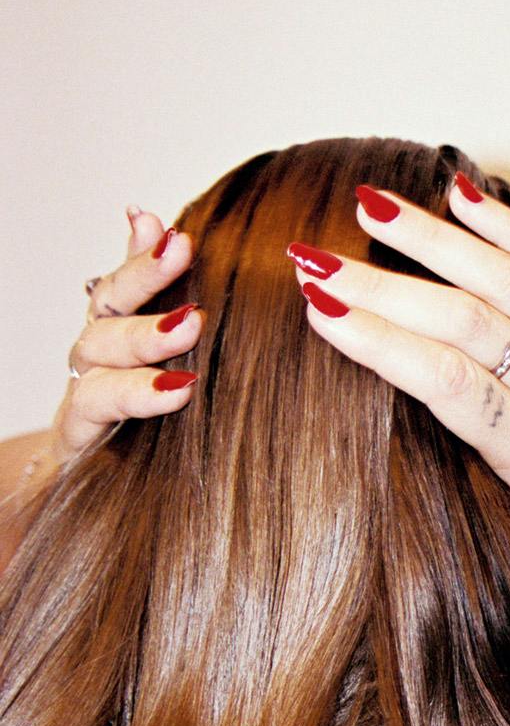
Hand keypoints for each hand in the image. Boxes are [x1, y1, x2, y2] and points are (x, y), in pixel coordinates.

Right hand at [46, 209, 201, 468]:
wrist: (111, 497)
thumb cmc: (157, 429)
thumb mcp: (187, 369)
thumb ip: (194, 318)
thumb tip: (213, 266)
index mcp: (125, 327)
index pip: (131, 277)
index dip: (145, 250)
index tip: (175, 227)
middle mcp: (101, 349)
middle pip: (111, 297)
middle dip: (145, 270)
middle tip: (182, 246)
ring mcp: (87, 386)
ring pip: (101, 344)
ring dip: (146, 332)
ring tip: (191, 324)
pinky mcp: (80, 430)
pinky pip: (101, 400)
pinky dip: (138, 391)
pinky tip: (177, 389)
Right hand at [290, 176, 509, 591]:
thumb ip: (472, 531)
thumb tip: (386, 511)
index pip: (450, 383)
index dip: (384, 345)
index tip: (320, 311)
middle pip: (463, 320)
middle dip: (380, 286)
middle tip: (308, 259)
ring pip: (502, 276)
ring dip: (431, 237)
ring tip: (366, 203)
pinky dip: (504, 221)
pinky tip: (456, 189)